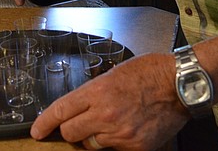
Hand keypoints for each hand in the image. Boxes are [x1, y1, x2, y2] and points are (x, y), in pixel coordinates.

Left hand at [31, 53, 188, 150]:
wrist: (180, 85)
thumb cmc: (150, 73)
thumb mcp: (114, 74)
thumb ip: (94, 93)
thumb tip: (78, 107)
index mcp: (98, 92)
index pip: (61, 111)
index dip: (45, 122)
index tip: (37, 131)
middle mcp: (105, 115)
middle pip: (71, 133)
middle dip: (72, 130)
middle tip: (81, 124)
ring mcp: (120, 134)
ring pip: (91, 145)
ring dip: (95, 137)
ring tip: (113, 122)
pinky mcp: (135, 147)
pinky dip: (117, 143)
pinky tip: (128, 128)